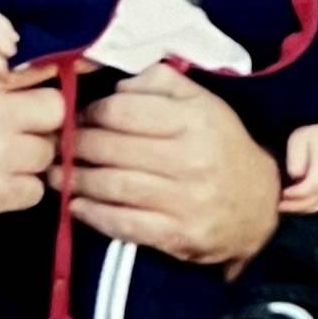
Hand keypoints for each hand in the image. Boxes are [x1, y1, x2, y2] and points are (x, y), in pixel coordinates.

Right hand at [0, 78, 64, 241]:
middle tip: (17, 139)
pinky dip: (15, 194)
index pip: (54, 104)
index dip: (47, 107)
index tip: (33, 111)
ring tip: (2, 164)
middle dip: (38, 138)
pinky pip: (24, 199)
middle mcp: (0, 142)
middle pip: (52, 141)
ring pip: (42, 173)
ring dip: (28, 168)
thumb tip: (20, 76)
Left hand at [54, 64, 280, 270]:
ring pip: (114, 185)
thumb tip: (116, 87)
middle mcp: (191, 158)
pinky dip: (94, 215)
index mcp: (195, 119)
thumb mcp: (202, 102)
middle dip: (77, 146)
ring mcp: (186, 200)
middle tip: (58, 147)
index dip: (91, 113)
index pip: (124, 110)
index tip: (77, 118)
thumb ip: (160, 83)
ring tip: (57, 174)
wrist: (259, 204)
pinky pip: (125, 224)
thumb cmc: (220, 145)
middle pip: (112, 148)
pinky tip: (76, 206)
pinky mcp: (180, 235)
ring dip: (77, 180)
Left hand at [279, 122, 317, 214]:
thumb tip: (295, 175)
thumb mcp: (298, 139)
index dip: (297, 193)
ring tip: (285, 207)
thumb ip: (296, 157)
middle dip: (297, 205)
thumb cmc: (307, 133)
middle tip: (278, 206)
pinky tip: (296, 206)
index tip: (282, 194)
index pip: (314, 184)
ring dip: (303, 209)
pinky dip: (310, 207)